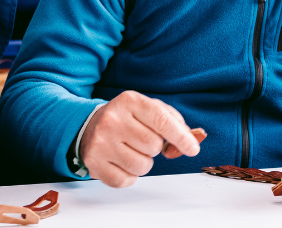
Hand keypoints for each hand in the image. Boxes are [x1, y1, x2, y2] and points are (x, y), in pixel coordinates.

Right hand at [79, 91, 202, 187]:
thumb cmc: (125, 118)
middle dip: (155, 148)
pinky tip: (121, 161)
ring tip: (132, 151)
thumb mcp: (147, 108)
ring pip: (142, 166)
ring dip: (144, 162)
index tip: (193, 149)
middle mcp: (112, 120)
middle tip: (143, 141)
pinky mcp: (95, 164)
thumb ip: (171, 120)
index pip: (161, 120)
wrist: (89, 125)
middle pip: (153, 145)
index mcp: (129, 101)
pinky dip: (130, 175)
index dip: (181, 137)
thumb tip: (190, 140)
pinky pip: (126, 180)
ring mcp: (101, 143)